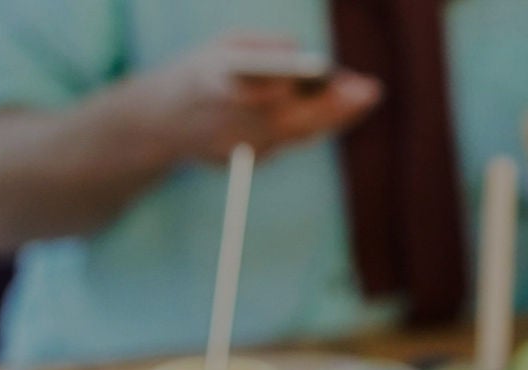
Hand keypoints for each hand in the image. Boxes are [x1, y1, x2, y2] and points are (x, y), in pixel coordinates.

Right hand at [141, 33, 382, 163]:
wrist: (157, 122)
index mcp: (215, 86)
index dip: (300, 85)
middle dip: (334, 106)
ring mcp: (237, 150)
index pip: (267, 89)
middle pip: (292, 119)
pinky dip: (307, 125)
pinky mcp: (244, 165)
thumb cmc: (199, 73)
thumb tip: (298, 52)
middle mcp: (227, 124)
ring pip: (294, 133)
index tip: (332, 73)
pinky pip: (284, 142)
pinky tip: (334, 110)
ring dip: (328, 115)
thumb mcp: (222, 46)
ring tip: (361, 94)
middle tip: (370, 89)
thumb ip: (260, 46)